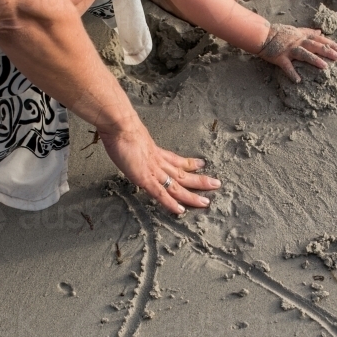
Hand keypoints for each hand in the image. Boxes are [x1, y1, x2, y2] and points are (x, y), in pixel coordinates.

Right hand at [99, 124, 220, 213]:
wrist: (120, 126)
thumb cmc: (121, 129)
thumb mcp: (129, 137)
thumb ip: (133, 144)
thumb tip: (128, 144)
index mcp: (155, 152)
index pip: (176, 160)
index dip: (190, 163)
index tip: (201, 164)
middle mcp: (158, 162)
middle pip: (183, 174)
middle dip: (200, 180)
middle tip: (216, 184)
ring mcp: (153, 171)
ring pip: (177, 186)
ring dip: (191, 195)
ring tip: (206, 202)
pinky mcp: (145, 179)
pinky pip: (161, 194)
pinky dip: (170, 203)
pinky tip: (180, 211)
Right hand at [257, 24, 336, 82]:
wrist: (262, 35)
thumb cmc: (278, 33)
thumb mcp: (295, 30)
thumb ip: (307, 31)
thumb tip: (320, 32)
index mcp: (301, 36)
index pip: (318, 39)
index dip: (330, 44)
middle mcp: (297, 42)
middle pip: (314, 46)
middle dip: (327, 51)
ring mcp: (289, 50)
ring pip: (304, 54)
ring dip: (314, 60)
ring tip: (324, 66)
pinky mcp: (280, 57)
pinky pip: (287, 66)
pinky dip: (292, 73)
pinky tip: (298, 80)